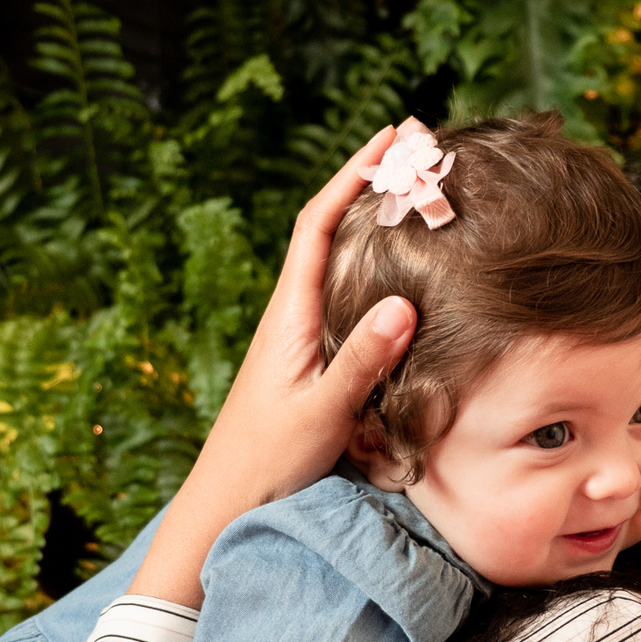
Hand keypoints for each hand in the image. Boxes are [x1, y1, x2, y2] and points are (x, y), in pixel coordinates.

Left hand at [130, 123, 417, 607]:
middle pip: (330, 228)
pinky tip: (401, 270)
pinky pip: (345, 294)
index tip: (391, 138)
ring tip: (417, 192)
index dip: (353, 174)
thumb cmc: (265, 462)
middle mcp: (291, 314)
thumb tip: (404, 304)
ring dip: (374, 221)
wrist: (223, 503)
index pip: (318, 224)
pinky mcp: (309, 359)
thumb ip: (359, 361)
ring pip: (338, 260)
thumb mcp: (320, 413)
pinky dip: (374, 266)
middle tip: (417, 149)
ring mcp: (299, 336)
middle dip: (370, 183)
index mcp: (288, 314)